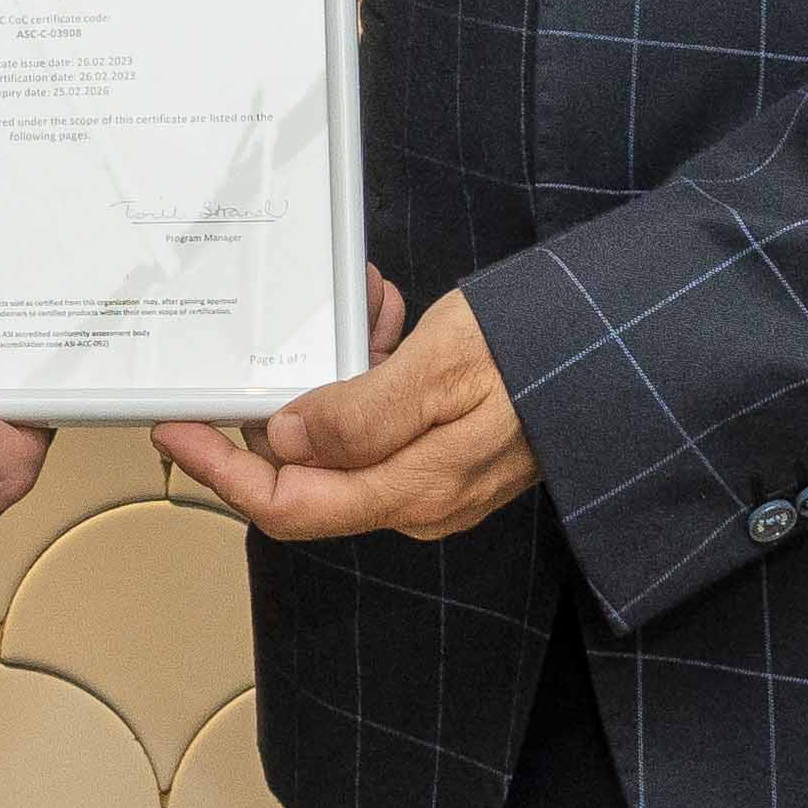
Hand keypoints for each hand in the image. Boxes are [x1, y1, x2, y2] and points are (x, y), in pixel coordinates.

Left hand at [157, 273, 532, 542]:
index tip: (173, 427)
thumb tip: (286, 441)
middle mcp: (418, 498)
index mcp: (410, 490)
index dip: (220, 471)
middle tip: (300, 328)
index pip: (286, 503)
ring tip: (368, 305)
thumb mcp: (440, 370)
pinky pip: (387, 415)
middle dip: (288, 396)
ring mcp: (438, 476)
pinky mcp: (454, 448)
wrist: (633, 349)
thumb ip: (360, 415)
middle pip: (308, 470)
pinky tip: (392, 317)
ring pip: (347, 430)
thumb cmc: (545, 352)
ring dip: (339, 368)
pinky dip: (376, 365)